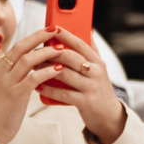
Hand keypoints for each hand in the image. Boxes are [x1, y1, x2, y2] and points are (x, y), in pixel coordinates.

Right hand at [0, 28, 63, 143]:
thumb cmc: (2, 111)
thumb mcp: (4, 88)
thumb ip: (15, 75)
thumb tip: (34, 65)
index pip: (17, 46)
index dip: (34, 37)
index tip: (48, 31)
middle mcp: (0, 72)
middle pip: (22, 47)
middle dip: (40, 36)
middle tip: (57, 31)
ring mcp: (6, 82)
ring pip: (28, 60)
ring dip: (47, 53)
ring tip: (62, 50)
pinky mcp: (15, 94)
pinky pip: (33, 78)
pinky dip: (48, 71)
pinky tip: (59, 69)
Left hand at [39, 27, 126, 143]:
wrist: (109, 115)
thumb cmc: (99, 89)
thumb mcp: (99, 69)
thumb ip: (92, 51)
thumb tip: (87, 30)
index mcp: (98, 61)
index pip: (80, 43)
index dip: (66, 35)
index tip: (52, 28)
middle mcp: (96, 72)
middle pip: (70, 57)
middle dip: (50, 52)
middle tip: (35, 51)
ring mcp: (91, 87)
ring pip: (64, 74)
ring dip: (45, 70)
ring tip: (33, 67)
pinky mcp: (86, 102)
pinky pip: (63, 94)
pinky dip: (49, 89)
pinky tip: (38, 87)